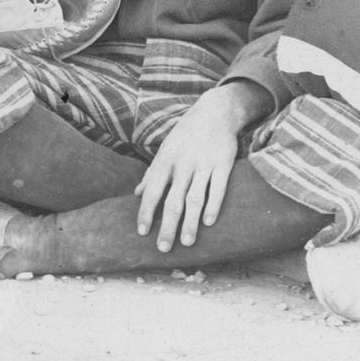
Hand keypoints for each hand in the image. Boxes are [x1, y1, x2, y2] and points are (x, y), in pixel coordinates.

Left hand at [136, 84, 256, 250]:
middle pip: (173, 200)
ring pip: (195, 198)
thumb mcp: (165, 150)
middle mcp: (182, 163)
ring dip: (190, 222)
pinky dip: (213, 205)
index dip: (146, 212)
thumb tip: (136, 194)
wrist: (215, 111)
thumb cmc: (186, 134)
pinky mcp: (223, 163)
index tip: (142, 232)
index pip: (152, 191)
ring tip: (186, 242)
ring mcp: (203, 163)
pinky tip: (208, 222)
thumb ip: (152, 173)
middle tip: (163, 248)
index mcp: (165, 160)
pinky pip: (218, 187)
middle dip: (167, 226)